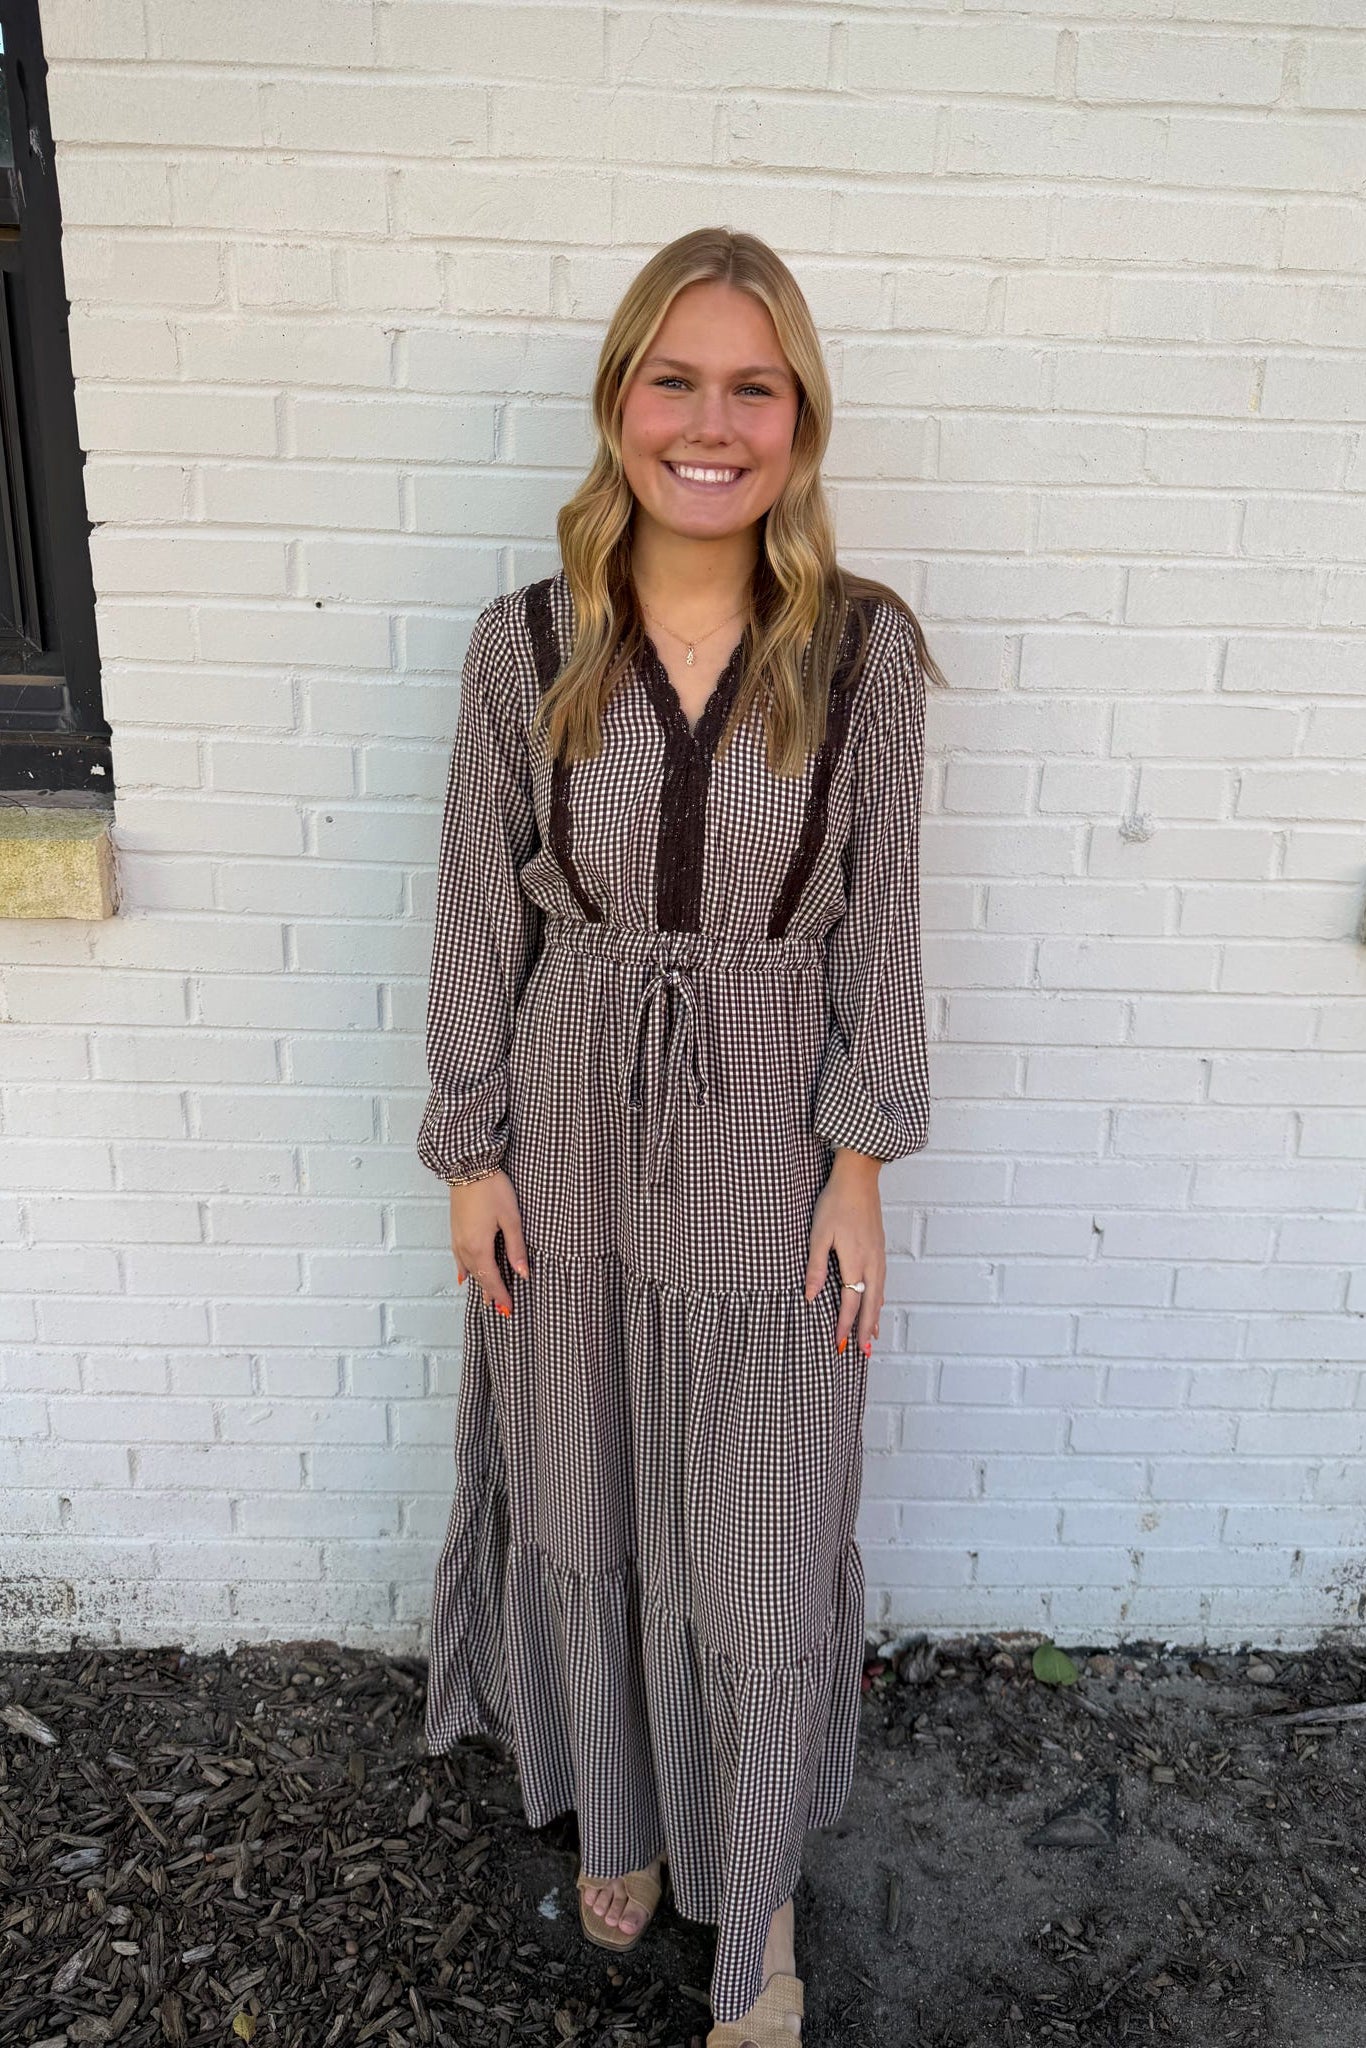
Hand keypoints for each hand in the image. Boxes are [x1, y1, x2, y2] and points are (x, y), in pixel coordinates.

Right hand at [448, 1170, 529, 1315]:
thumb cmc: (492, 1189)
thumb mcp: (511, 1218)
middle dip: (490, 1294)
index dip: (501, 1295)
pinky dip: (464, 1270)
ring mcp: (457, 1238)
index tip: (509, 1309)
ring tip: (486, 1299)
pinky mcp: (455, 1230)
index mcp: (479, 1248)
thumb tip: (523, 1274)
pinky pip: (459, 1258)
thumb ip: (516, 1248)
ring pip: (469, 1269)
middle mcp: (465, 1247)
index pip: (492, 1280)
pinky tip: (463, 1276)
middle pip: (479, 1277)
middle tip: (500, 1309)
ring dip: (478, 1284)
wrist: (468, 1166)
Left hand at [803, 1148, 885, 1354]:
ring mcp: (878, 1256)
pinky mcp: (879, 1249)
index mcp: (855, 1261)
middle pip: (871, 1304)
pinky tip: (877, 1304)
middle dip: (866, 1330)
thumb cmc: (835, 1203)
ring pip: (879, 1294)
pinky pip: (881, 1282)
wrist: (859, 1178)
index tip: (839, 1344)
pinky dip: (879, 1299)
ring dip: (874, 1317)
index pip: (850, 1302)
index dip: (844, 1325)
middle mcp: (872, 1263)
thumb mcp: (818, 1234)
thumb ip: (815, 1267)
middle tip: (863, 1353)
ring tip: (871, 1337)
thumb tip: (809, 1296)